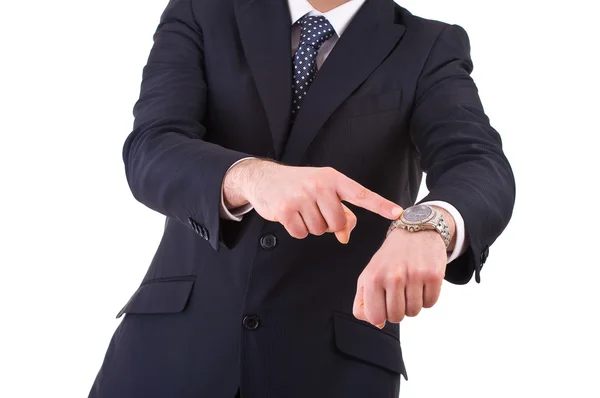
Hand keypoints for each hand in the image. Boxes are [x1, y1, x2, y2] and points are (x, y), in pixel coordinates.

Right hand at [223, 159, 402, 242]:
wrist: (264, 178)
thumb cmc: (299, 186)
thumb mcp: (322, 190)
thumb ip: (340, 212)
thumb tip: (344, 236)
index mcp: (333, 178)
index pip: (361, 194)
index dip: (380, 205)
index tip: (398, 213)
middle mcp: (319, 185)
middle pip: (338, 222)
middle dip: (329, 225)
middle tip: (315, 212)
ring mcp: (301, 196)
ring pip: (320, 230)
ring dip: (312, 227)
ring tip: (302, 211)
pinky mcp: (286, 209)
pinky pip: (302, 234)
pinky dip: (297, 230)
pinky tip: (291, 216)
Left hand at [352, 228, 447, 326]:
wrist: (415, 231)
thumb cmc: (390, 258)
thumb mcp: (369, 274)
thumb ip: (364, 301)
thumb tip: (378, 323)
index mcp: (373, 277)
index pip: (375, 317)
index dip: (381, 315)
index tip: (383, 304)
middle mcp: (392, 276)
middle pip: (396, 317)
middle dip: (398, 310)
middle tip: (399, 292)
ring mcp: (414, 276)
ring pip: (414, 312)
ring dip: (413, 303)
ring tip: (410, 285)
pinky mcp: (433, 275)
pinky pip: (430, 303)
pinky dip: (427, 297)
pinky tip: (422, 281)